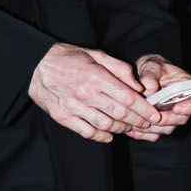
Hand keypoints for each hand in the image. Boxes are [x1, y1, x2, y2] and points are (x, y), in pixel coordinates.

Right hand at [29, 43, 161, 142]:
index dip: (144, 110)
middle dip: (138, 121)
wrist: (35, 64)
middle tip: (147, 123)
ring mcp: (74, 107)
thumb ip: (120, 69)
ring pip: (106, 125)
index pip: (128, 99)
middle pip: (120, 114)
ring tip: (130, 127)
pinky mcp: (63, 117)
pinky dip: (101, 136)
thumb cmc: (68, 57)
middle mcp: (86, 94)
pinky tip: (109, 134)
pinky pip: (87, 132)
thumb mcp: (97, 55)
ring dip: (122, 129)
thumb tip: (138, 86)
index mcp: (97, 77)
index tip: (154, 115)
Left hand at [130, 55, 190, 139]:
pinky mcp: (160, 124)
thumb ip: (150, 75)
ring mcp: (172, 115)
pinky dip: (144, 132)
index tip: (177, 108)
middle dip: (167, 119)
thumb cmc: (152, 67)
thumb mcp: (151, 65)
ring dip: (154, 126)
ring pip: (168, 128)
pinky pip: (155, 133)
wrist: (141, 74)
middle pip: (183, 118)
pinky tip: (132, 125)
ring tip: (137, 119)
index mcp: (189, 87)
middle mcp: (183, 104)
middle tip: (153, 115)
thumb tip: (150, 91)